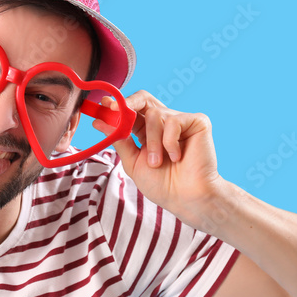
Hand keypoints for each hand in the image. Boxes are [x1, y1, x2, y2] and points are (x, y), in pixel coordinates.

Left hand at [93, 90, 225, 225]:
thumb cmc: (163, 185)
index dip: (117, 105)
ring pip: (155, 114)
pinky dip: (170, 141)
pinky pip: (174, 121)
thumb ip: (119, 140)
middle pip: (144, 98)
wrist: (187, 198)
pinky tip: (177, 156)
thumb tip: (99, 122)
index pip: (131, 109)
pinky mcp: (197, 123)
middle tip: (118, 110)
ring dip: (152, 142)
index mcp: (147, 131)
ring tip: (157, 162)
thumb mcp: (133, 162)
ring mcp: (181, 121)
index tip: (104, 105)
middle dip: (129, 102)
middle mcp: (163, 122)